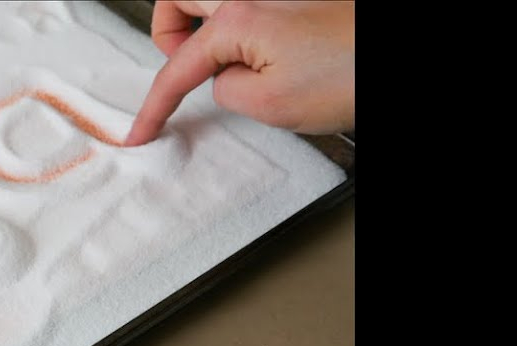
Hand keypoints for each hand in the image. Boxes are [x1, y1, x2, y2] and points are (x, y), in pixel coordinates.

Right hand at [124, 1, 354, 145]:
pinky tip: (256, 56)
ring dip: (200, 23)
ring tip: (214, 61)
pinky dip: (235, 27)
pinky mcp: (303, 3)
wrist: (404, 58)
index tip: (141, 132)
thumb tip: (224, 80)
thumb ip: (227, 89)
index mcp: (237, 20)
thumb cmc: (354, 73)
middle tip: (178, 63)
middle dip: (166, 28)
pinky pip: (249, 7)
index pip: (177, 67)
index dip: (154, 105)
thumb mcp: (271, 104)